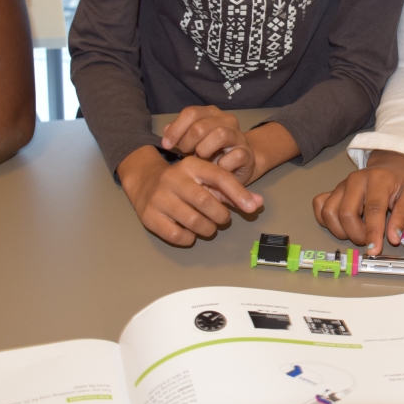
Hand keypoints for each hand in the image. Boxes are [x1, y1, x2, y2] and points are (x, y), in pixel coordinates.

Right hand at [118, 146, 262, 244]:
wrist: (145, 183)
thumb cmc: (185, 184)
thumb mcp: (207, 180)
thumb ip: (233, 191)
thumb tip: (258, 203)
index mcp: (192, 165)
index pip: (220, 177)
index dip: (238, 193)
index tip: (252, 208)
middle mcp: (173, 179)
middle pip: (206, 202)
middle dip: (221, 216)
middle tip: (222, 219)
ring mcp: (159, 198)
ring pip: (193, 221)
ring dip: (208, 229)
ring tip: (208, 226)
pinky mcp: (149, 216)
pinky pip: (177, 235)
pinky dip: (190, 238)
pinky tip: (190, 232)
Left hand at [161, 106, 254, 183]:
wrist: (239, 164)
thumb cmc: (211, 152)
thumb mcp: (193, 141)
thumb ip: (180, 134)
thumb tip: (166, 132)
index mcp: (211, 113)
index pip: (191, 113)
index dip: (176, 129)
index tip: (166, 145)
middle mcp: (227, 121)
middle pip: (201, 126)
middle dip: (188, 142)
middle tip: (185, 154)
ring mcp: (239, 136)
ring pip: (220, 134)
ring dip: (204, 150)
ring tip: (201, 159)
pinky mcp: (247, 154)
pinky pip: (235, 156)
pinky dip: (222, 164)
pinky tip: (216, 168)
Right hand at [313, 150, 403, 253]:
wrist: (390, 167)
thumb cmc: (402, 183)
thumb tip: (393, 238)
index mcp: (379, 180)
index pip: (373, 209)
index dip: (373, 233)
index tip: (373, 251)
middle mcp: (356, 180)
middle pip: (346, 213)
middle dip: (356, 234)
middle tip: (369, 239)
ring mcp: (341, 185)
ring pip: (329, 212)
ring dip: (341, 230)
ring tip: (357, 231)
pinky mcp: (332, 190)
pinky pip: (319, 206)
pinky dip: (326, 221)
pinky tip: (341, 224)